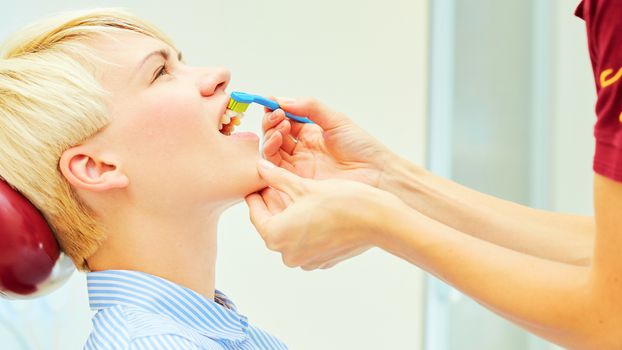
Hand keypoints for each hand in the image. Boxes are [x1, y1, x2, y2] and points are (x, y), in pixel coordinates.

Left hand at [245, 159, 407, 270]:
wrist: (377, 221)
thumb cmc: (340, 202)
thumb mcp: (304, 186)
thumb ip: (277, 178)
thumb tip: (260, 167)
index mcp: (276, 235)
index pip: (255, 212)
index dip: (257, 193)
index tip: (260, 181)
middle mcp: (287, 254)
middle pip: (272, 224)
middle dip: (275, 204)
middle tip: (279, 184)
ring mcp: (306, 260)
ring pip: (290, 233)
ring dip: (292, 216)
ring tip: (300, 195)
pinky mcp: (322, 261)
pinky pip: (308, 242)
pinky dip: (308, 228)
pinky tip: (318, 211)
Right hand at [261, 98, 395, 187]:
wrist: (377, 174)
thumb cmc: (363, 148)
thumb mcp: (337, 120)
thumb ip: (310, 108)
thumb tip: (284, 100)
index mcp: (311, 134)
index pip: (285, 120)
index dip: (276, 109)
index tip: (270, 101)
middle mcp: (302, 150)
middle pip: (275, 134)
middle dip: (272, 121)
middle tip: (279, 115)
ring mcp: (298, 166)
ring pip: (271, 149)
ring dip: (270, 134)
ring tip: (281, 126)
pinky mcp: (297, 181)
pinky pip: (274, 167)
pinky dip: (270, 151)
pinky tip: (278, 138)